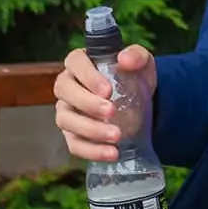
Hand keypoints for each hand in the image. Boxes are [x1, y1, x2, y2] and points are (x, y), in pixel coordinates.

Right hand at [54, 45, 154, 163]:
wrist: (143, 104)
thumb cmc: (135, 77)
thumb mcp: (143, 63)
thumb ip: (137, 56)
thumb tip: (124, 58)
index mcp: (81, 64)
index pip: (74, 62)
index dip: (87, 75)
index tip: (107, 89)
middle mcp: (68, 86)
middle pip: (64, 91)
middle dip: (87, 103)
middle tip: (112, 111)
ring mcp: (67, 111)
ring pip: (66, 120)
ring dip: (90, 129)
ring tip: (117, 135)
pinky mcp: (73, 134)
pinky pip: (74, 144)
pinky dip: (92, 151)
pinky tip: (112, 153)